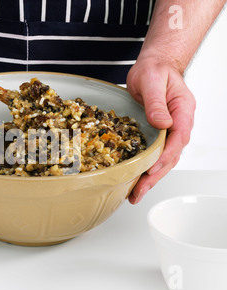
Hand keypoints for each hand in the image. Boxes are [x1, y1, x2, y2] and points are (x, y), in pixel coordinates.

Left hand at [126, 56, 195, 203]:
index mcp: (182, 112)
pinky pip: (153, 153)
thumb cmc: (155, 69)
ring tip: (135, 194)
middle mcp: (178, 124)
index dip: (165, 157)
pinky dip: (145, 168)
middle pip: (170, 156)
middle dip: (155, 176)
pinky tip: (135, 180)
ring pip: (162, 159)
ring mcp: (168, 131)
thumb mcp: (153, 81)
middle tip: (138, 192)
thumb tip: (163, 124)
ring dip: (150, 178)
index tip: (151, 170)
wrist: (153, 66)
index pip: (177, 139)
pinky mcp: (156, 133)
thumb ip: (156, 103)